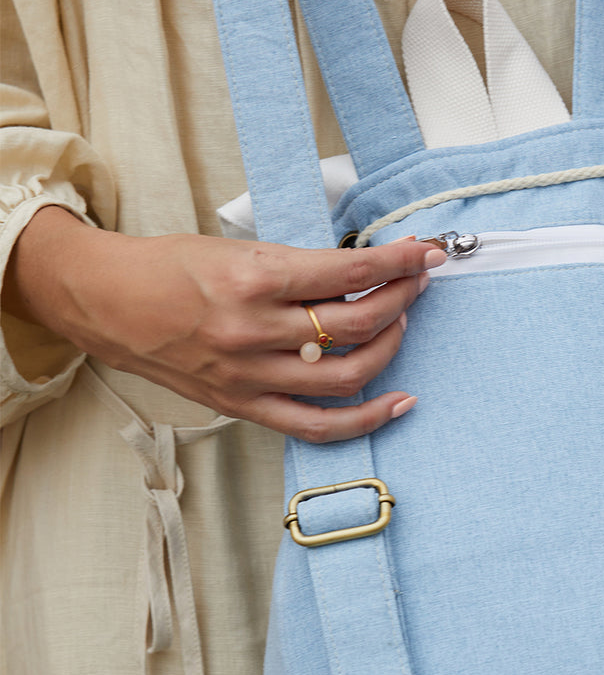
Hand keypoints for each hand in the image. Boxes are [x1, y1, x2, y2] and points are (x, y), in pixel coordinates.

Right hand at [5, 207, 445, 441]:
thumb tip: (364, 272)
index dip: (398, 263)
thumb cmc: (171, 267)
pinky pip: (316, 426)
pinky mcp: (242, 406)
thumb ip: (299, 267)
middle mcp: (254, 330)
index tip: (424, 254)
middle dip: (401, 299)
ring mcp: (249, 375)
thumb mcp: (238, 248)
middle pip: (355, 324)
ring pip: (346, 376)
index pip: (348, 272)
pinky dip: (364, 419)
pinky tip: (397, 402)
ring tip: (399, 324)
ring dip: (388, 348)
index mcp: (253, 278)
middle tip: (415, 282)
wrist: (107, 302)